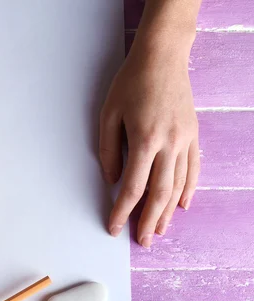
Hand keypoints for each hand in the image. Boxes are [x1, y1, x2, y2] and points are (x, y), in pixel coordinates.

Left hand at [99, 39, 199, 247]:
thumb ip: (108, 150)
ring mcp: (185, 140)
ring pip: (178, 185)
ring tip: (159, 230)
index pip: (132, 187)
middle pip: (159, 194)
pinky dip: (188, 189)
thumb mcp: (109, 114)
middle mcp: (169, 144)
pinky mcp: (193, 135)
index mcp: (144, 140)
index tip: (114, 227)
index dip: (122, 211)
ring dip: (168, 212)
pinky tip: (182, 205)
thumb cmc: (131, 83)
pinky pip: (193, 169)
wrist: (163, 57)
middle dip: (148, 221)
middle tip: (142, 240)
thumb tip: (111, 180)